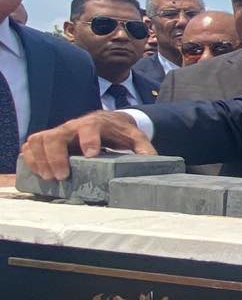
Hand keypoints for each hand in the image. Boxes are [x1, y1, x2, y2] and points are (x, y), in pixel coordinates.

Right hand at [20, 111, 155, 180]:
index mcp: (97, 124)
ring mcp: (59, 132)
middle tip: (62, 176)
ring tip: (50, 178)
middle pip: (58, 135)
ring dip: (41, 159)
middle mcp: (74, 126)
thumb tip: (154, 162)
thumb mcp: (135, 138)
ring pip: (41, 139)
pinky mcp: (48, 139)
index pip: (90, 128)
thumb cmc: (121, 132)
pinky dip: (30, 157)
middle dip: (57, 155)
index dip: (89, 140)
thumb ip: (145, 149)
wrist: (108, 121)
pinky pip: (32, 144)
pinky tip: (37, 172)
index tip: (91, 156)